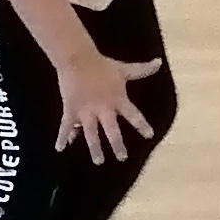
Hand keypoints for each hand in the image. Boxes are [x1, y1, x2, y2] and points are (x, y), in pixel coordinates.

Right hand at [53, 46, 161, 162]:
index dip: (142, 125)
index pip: (133, 116)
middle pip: (112, 131)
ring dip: (95, 148)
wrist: (78, 59)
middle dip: (117, 145)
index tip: (149, 135)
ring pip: (91, 134)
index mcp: (117, 100)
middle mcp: (103, 109)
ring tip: (99, 161)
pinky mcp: (71, 110)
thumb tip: (159, 62)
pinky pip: (66, 127)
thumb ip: (142, 70)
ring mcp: (86, 112)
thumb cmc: (102, 64)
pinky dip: (63, 137)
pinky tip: (60, 148)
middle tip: (122, 157)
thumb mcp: (124, 68)